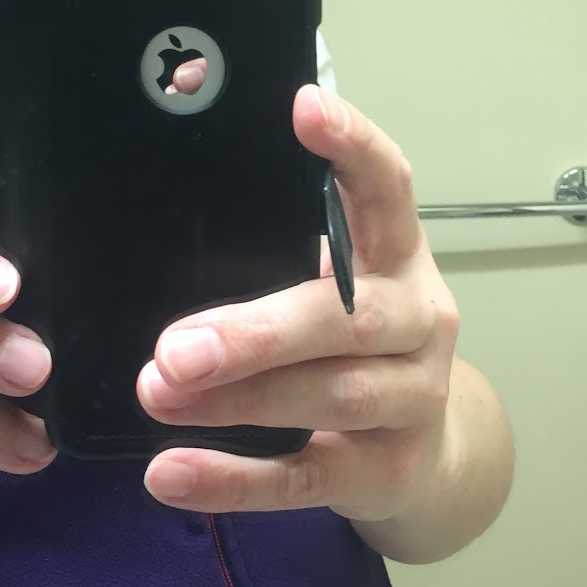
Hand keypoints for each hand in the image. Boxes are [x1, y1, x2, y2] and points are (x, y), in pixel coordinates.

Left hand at [138, 85, 460, 525]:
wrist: (429, 456)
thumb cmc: (348, 342)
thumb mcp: (330, 279)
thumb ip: (270, 235)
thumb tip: (165, 158)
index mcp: (398, 254)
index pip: (388, 187)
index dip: (353, 146)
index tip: (303, 106)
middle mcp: (418, 320)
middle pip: (348, 318)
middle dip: (258, 334)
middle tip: (173, 348)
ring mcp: (413, 400)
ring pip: (330, 396)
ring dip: (238, 401)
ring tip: (157, 394)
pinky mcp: (387, 473)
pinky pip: (307, 479)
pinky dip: (235, 480)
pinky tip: (167, 474)